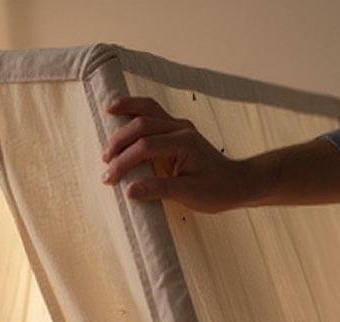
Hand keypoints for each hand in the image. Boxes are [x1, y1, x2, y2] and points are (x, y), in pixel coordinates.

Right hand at [101, 97, 249, 211]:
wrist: (235, 183)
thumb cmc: (215, 190)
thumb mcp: (188, 194)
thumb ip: (159, 189)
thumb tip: (130, 191)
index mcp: (184, 142)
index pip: (145, 147)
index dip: (124, 162)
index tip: (109, 179)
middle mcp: (181, 128)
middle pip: (142, 124)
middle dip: (119, 141)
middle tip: (104, 161)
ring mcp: (179, 125)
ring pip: (148, 109)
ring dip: (126, 111)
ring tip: (107, 112)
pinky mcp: (176, 129)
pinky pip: (153, 112)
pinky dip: (136, 109)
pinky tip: (122, 110)